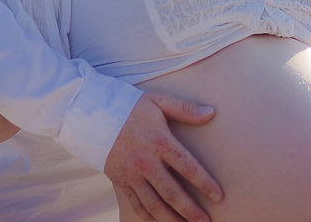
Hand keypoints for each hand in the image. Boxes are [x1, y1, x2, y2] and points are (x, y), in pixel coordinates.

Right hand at [104, 92, 221, 221]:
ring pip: (154, 204)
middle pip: (172, 193)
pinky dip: (150, 217)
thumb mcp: (158, 101)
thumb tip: (211, 113)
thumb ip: (185, 108)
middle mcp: (146, 162)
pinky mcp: (120, 181)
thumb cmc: (130, 106)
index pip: (188, 167)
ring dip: (172, 219)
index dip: (204, 183)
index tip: (218, 196)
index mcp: (159, 141)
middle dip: (191, 210)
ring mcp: (132, 174)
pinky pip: (137, 205)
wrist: (92, 114)